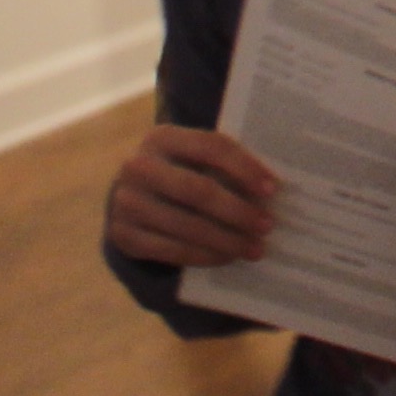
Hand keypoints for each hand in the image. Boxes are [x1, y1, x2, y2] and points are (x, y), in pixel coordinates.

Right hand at [105, 125, 279, 268]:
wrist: (129, 196)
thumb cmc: (177, 171)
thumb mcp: (192, 156)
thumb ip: (222, 162)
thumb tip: (272, 187)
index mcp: (162, 137)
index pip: (212, 147)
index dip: (245, 168)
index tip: (272, 189)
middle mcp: (138, 167)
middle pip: (198, 191)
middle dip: (238, 211)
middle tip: (267, 225)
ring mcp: (126, 203)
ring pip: (186, 226)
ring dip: (226, 240)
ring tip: (254, 248)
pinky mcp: (122, 235)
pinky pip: (171, 250)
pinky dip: (204, 256)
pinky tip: (227, 257)